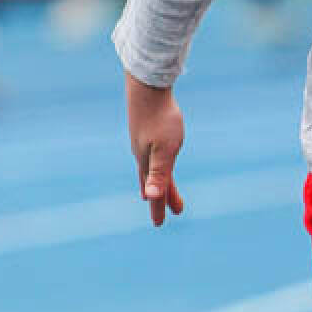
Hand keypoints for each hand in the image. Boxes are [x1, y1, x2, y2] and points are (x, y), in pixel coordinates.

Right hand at [125, 72, 184, 226]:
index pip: (154, 191)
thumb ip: (159, 174)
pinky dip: (155, 164)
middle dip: (161, 198)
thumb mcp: (164, 150)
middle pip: (153, 182)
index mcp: (148, 163)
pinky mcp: (147, 130)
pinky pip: (152, 154)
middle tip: (168, 213)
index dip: (158, 207)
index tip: (159, 224)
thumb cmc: (160, 119)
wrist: (147, 87)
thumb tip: (150, 198)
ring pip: (152, 168)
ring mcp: (143, 142)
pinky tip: (157, 157)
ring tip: (161, 190)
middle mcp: (143, 155)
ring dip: (159, 182)